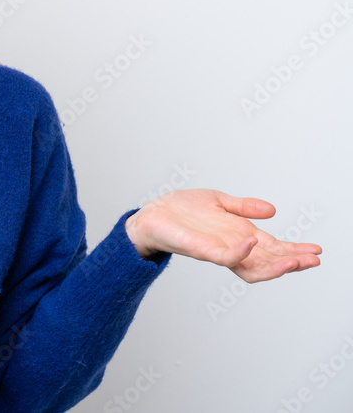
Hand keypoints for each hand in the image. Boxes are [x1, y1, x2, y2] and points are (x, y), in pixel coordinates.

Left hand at [124, 189, 321, 282]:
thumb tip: (272, 210)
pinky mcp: (202, 251)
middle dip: (293, 261)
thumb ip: (245, 207)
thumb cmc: (182, 209)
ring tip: (295, 261)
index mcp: (239, 235)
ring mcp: (218, 250)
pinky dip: (241, 252)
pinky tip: (253, 241)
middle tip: (315, 259)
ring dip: (275, 266)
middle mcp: (232, 247)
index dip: (294, 250)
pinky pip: (225, 257)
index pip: (273, 248)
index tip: (316, 250)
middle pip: (269, 262)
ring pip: (252, 267)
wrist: (152, 214)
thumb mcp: (219, 201)